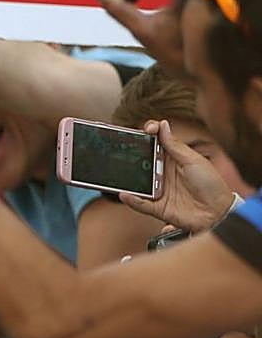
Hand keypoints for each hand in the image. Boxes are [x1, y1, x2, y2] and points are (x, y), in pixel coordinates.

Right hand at [116, 120, 233, 231]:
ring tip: (118, 171)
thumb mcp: (193, 160)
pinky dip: (132, 200)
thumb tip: (162, 125)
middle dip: (130, 153)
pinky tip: (124, 194)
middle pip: (141, 160)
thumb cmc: (210, 184)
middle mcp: (162, 173)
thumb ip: (175, 145)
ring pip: (137, 181)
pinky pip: (141, 203)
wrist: (218, 212)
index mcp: (172, 159)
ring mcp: (158, 190)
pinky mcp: (157, 207)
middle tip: (121, 147)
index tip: (148, 130)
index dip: (150, 133)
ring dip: (127, 177)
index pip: (156, 142)